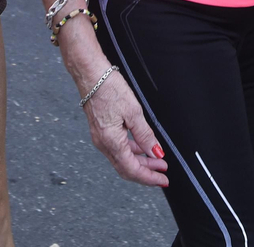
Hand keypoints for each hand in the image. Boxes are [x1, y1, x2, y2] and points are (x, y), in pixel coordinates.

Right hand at [81, 68, 169, 187]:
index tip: (162, 179)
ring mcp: (101, 138)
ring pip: (122, 158)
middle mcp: (103, 143)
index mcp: (111, 142)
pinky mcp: (101, 130)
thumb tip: (155, 152)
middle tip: (162, 173)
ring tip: (156, 160)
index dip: (149, 178)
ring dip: (140, 162)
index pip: (132, 170)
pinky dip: (132, 151)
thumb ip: (145, 135)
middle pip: (126, 168)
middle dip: (146, 172)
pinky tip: (141, 147)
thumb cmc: (108, 89)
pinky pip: (117, 148)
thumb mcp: (134, 112)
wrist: (91, 75)